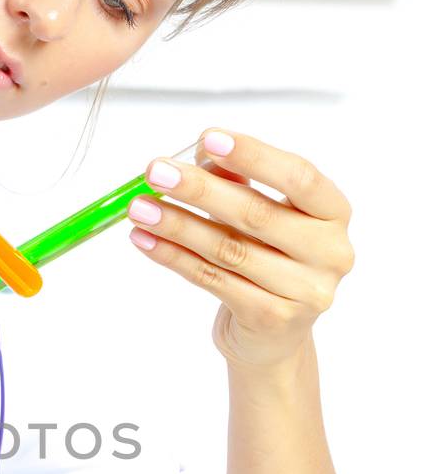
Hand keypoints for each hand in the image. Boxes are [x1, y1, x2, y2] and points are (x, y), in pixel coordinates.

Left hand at [127, 128, 353, 369]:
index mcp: (334, 214)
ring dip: (177, 224)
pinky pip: (212, 279)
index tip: (208, 138)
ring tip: (139, 208)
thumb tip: (201, 153)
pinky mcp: (271, 318)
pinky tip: (146, 240)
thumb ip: (240, 181)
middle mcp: (330, 253)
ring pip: (228, 249)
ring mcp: (304, 291)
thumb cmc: (268, 259)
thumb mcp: (262, 216)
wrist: (272, 335)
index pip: (299, 177)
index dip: (254, 155)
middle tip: (156, 171)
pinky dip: (173, 257)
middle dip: (199, 189)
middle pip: (256, 214)